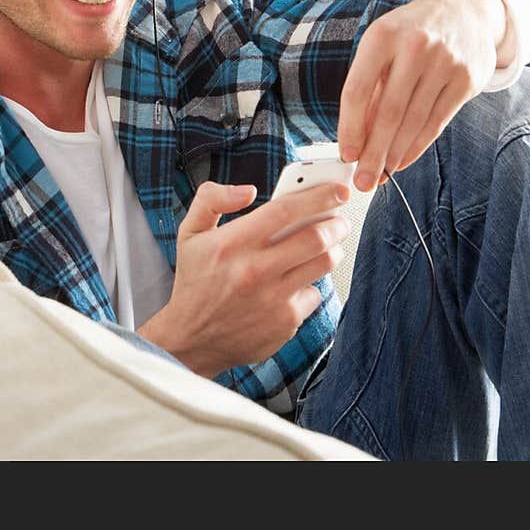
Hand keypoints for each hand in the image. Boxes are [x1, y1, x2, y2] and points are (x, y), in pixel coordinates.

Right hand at [137, 180, 349, 377]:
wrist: (191, 339)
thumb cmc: (195, 281)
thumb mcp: (190, 232)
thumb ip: (212, 199)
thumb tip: (248, 190)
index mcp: (233, 243)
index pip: (285, 211)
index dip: (317, 196)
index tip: (336, 190)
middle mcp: (256, 270)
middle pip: (314, 238)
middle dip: (336, 222)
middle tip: (340, 218)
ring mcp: (273, 299)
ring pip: (322, 264)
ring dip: (334, 249)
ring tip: (331, 243)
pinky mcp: (285, 322)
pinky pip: (314, 294)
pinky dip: (312, 283)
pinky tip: (302, 279)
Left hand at [337, 0, 510, 190]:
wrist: (462, 10)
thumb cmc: (410, 32)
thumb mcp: (382, 45)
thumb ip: (370, 85)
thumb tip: (356, 136)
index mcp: (382, 35)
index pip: (358, 89)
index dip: (350, 126)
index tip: (346, 154)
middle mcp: (414, 47)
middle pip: (388, 112)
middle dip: (373, 152)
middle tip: (363, 180)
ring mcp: (444, 63)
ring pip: (414, 121)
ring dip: (394, 155)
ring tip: (381, 174)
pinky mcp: (466, 80)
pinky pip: (436, 123)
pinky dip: (417, 146)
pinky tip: (403, 160)